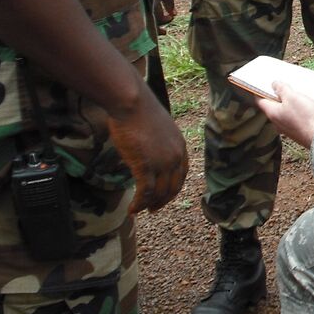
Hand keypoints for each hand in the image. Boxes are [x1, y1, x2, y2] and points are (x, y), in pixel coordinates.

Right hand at [106, 85, 188, 213]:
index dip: (173, 188)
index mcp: (180, 146)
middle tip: (153, 209)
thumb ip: (157, 143)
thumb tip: (148, 152)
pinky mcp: (146, 166)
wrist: (132, 103)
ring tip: (140, 210)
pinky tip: (132, 209)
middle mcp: (175, 156)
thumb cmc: (140, 110)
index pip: (182, 174)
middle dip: (164, 201)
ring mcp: (162, 162)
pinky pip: (145, 192)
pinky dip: (139, 204)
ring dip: (149, 205)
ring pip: (159, 193)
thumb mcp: (157, 128)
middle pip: (173, 187)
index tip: (164, 196)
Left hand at [253, 80, 313, 148]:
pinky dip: (294, 111)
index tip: (263, 84)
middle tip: (284, 87)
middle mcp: (277, 122)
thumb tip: (274, 84)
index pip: (260, 101)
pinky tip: (304, 107)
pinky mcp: (296, 131)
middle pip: (272, 106)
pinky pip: (291, 118)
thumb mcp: (293, 97)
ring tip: (297, 96)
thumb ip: (282, 89)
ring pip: (282, 112)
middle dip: (277, 96)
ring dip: (287, 104)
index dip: (260, 91)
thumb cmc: (305, 118)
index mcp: (272, 113)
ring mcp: (286, 128)